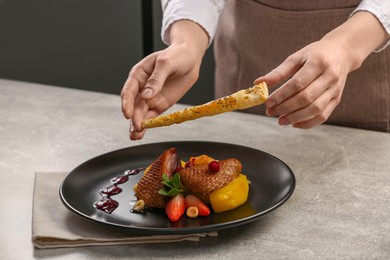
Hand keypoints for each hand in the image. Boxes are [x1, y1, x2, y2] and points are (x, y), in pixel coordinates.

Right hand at [121, 21, 207, 139]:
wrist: (190, 59)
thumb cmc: (176, 56)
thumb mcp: (166, 63)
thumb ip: (156, 79)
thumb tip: (146, 95)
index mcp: (139, 75)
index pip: (129, 91)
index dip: (127, 103)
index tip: (128, 114)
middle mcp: (142, 88)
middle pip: (134, 105)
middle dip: (134, 117)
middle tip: (137, 128)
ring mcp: (150, 98)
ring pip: (141, 113)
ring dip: (137, 125)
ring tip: (135, 136)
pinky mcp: (160, 105)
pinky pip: (152, 116)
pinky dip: (148, 125)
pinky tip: (143, 133)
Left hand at [255, 11, 388, 128]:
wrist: (342, 52)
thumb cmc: (315, 54)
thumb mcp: (296, 57)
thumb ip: (278, 72)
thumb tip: (258, 83)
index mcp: (318, 63)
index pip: (298, 83)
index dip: (281, 95)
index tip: (267, 102)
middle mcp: (330, 77)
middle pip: (306, 98)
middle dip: (286, 108)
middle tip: (270, 112)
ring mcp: (335, 90)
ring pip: (315, 109)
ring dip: (295, 118)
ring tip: (280, 120)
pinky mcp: (337, 99)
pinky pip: (323, 116)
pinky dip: (308, 123)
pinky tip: (294, 123)